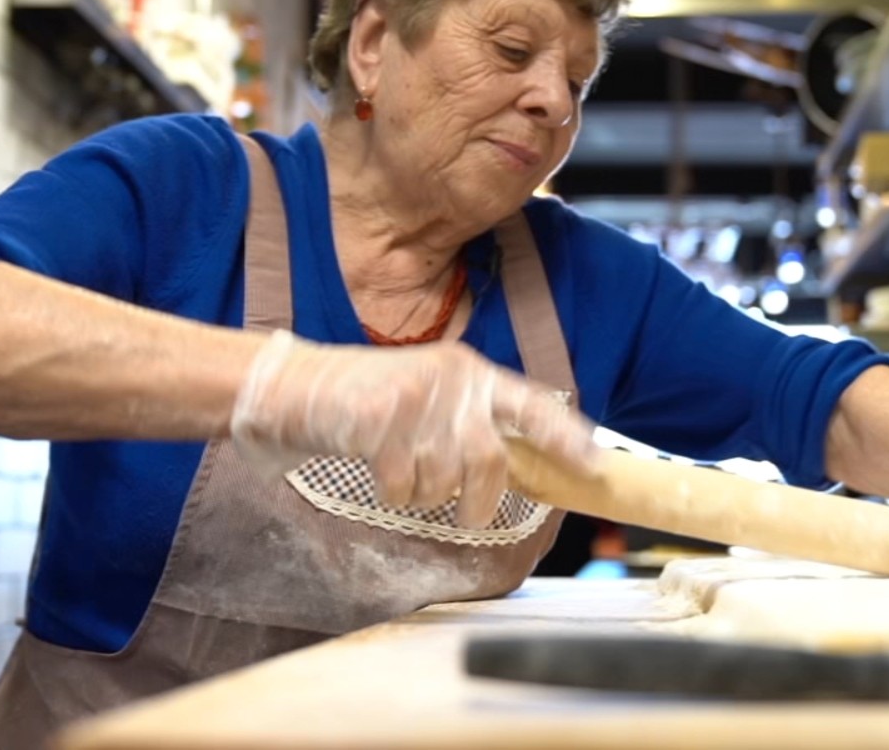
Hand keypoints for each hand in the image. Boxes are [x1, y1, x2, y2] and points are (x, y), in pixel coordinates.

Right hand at [230, 331, 602, 527]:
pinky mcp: (379, 418)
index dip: (567, 437)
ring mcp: (415, 396)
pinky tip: (376, 471)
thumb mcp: (428, 398)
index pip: (532, 404)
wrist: (292, 385)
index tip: (596, 466)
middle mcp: (450, 379)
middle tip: (467, 517)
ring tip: (402, 477)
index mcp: (469, 372)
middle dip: (481, 500)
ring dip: (425, 494)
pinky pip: (404, 483)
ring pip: (445, 478)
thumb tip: (512, 468)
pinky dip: (392, 491)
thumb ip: (468, 422)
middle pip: (490, 459)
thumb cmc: (364, 401)